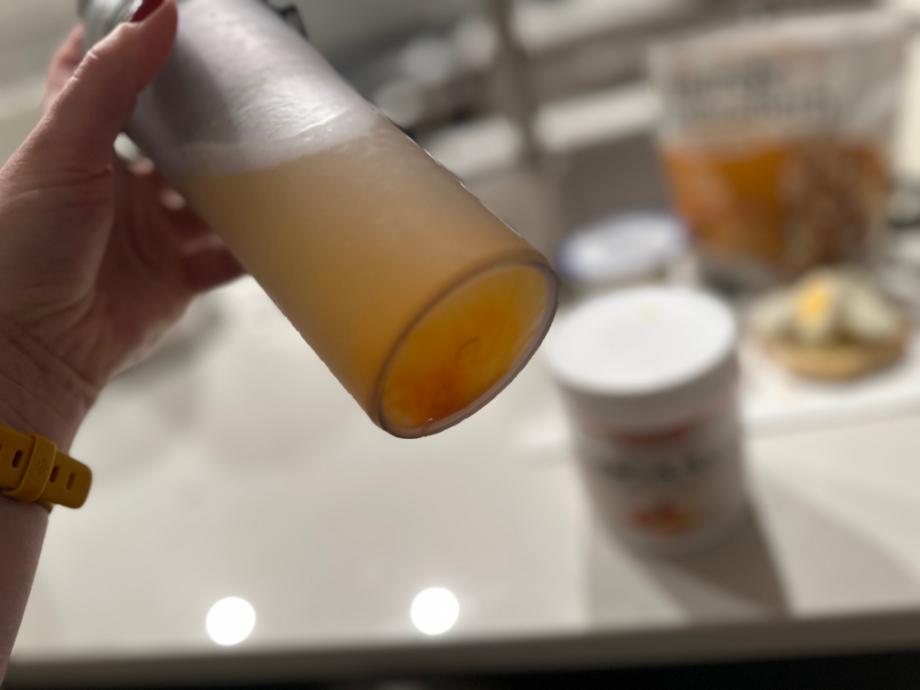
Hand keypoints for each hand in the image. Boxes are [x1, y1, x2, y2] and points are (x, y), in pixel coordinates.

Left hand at [0, 0, 241, 447]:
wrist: (33, 345)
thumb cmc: (26, 242)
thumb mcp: (63, 149)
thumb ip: (110, 81)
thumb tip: (158, 10)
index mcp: (79, 150)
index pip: (104, 86)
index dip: (133, 55)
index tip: (176, 28)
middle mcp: (117, 190)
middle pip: (173, 146)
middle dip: (209, 125)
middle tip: (254, 97)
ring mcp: (149, 236)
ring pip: (208, 202)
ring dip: (241, 188)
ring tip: (283, 159)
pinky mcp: (175, 280)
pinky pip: (226, 259)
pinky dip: (255, 248)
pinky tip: (285, 228)